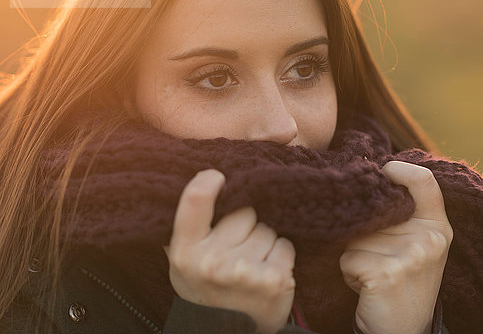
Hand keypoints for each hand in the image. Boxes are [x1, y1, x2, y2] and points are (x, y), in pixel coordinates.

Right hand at [163, 169, 295, 333]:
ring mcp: (245, 271)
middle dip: (245, 223)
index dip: (210, 180)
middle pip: (244, 212)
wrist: (225, 333)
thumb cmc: (206, 288)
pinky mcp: (274, 279)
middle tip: (238, 245)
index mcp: (185, 251)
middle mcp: (213, 261)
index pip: (196, 199)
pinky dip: (280, 254)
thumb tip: (200, 180)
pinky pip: (285, 244)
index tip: (219, 178)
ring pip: (267, 228)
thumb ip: (187, 226)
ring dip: (264, 240)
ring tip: (252, 262)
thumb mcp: (183, 260)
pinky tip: (267, 271)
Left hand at [339, 161, 452, 333]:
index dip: (398, 170)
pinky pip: (348, 257)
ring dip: (354, 254)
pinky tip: (366, 287)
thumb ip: (401, 215)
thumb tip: (364, 178)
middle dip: (363, 231)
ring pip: (355, 235)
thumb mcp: (413, 245)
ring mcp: (410, 255)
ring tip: (373, 275)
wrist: (401, 331)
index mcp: (437, 226)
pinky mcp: (387, 273)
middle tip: (378, 257)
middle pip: (374, 209)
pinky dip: (348, 272)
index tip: (382, 175)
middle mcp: (429, 238)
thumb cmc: (401, 283)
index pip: (423, 179)